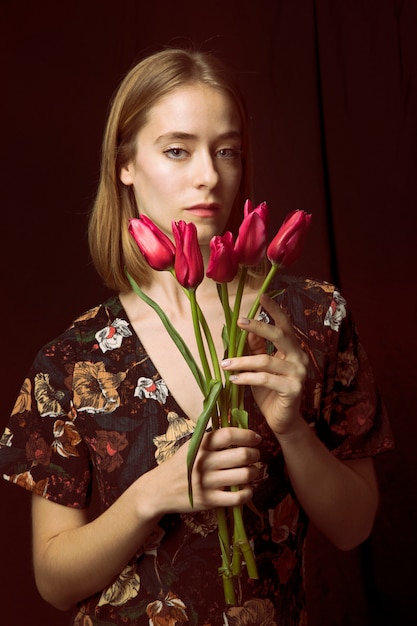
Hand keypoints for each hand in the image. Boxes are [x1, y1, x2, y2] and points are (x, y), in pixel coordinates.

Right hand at [143, 427, 261, 515]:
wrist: (158, 489)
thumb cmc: (179, 465)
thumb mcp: (191, 446)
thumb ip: (212, 439)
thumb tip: (240, 430)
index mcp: (200, 445)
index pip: (229, 435)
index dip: (247, 435)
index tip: (256, 438)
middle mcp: (204, 462)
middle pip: (241, 455)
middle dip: (255, 454)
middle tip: (255, 455)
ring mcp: (206, 482)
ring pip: (244, 476)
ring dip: (254, 473)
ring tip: (252, 471)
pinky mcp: (209, 501)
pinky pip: (237, 498)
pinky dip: (248, 492)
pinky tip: (246, 489)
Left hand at [221, 294, 308, 436]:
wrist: (282, 421)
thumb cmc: (269, 392)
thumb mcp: (261, 366)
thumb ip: (256, 348)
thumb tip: (245, 330)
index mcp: (293, 349)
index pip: (285, 325)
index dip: (274, 310)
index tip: (261, 297)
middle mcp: (300, 358)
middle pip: (279, 336)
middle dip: (258, 327)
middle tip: (240, 322)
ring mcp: (299, 374)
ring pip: (266, 360)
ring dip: (242, 361)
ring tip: (224, 364)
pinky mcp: (293, 389)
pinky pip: (265, 379)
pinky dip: (246, 378)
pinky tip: (233, 379)